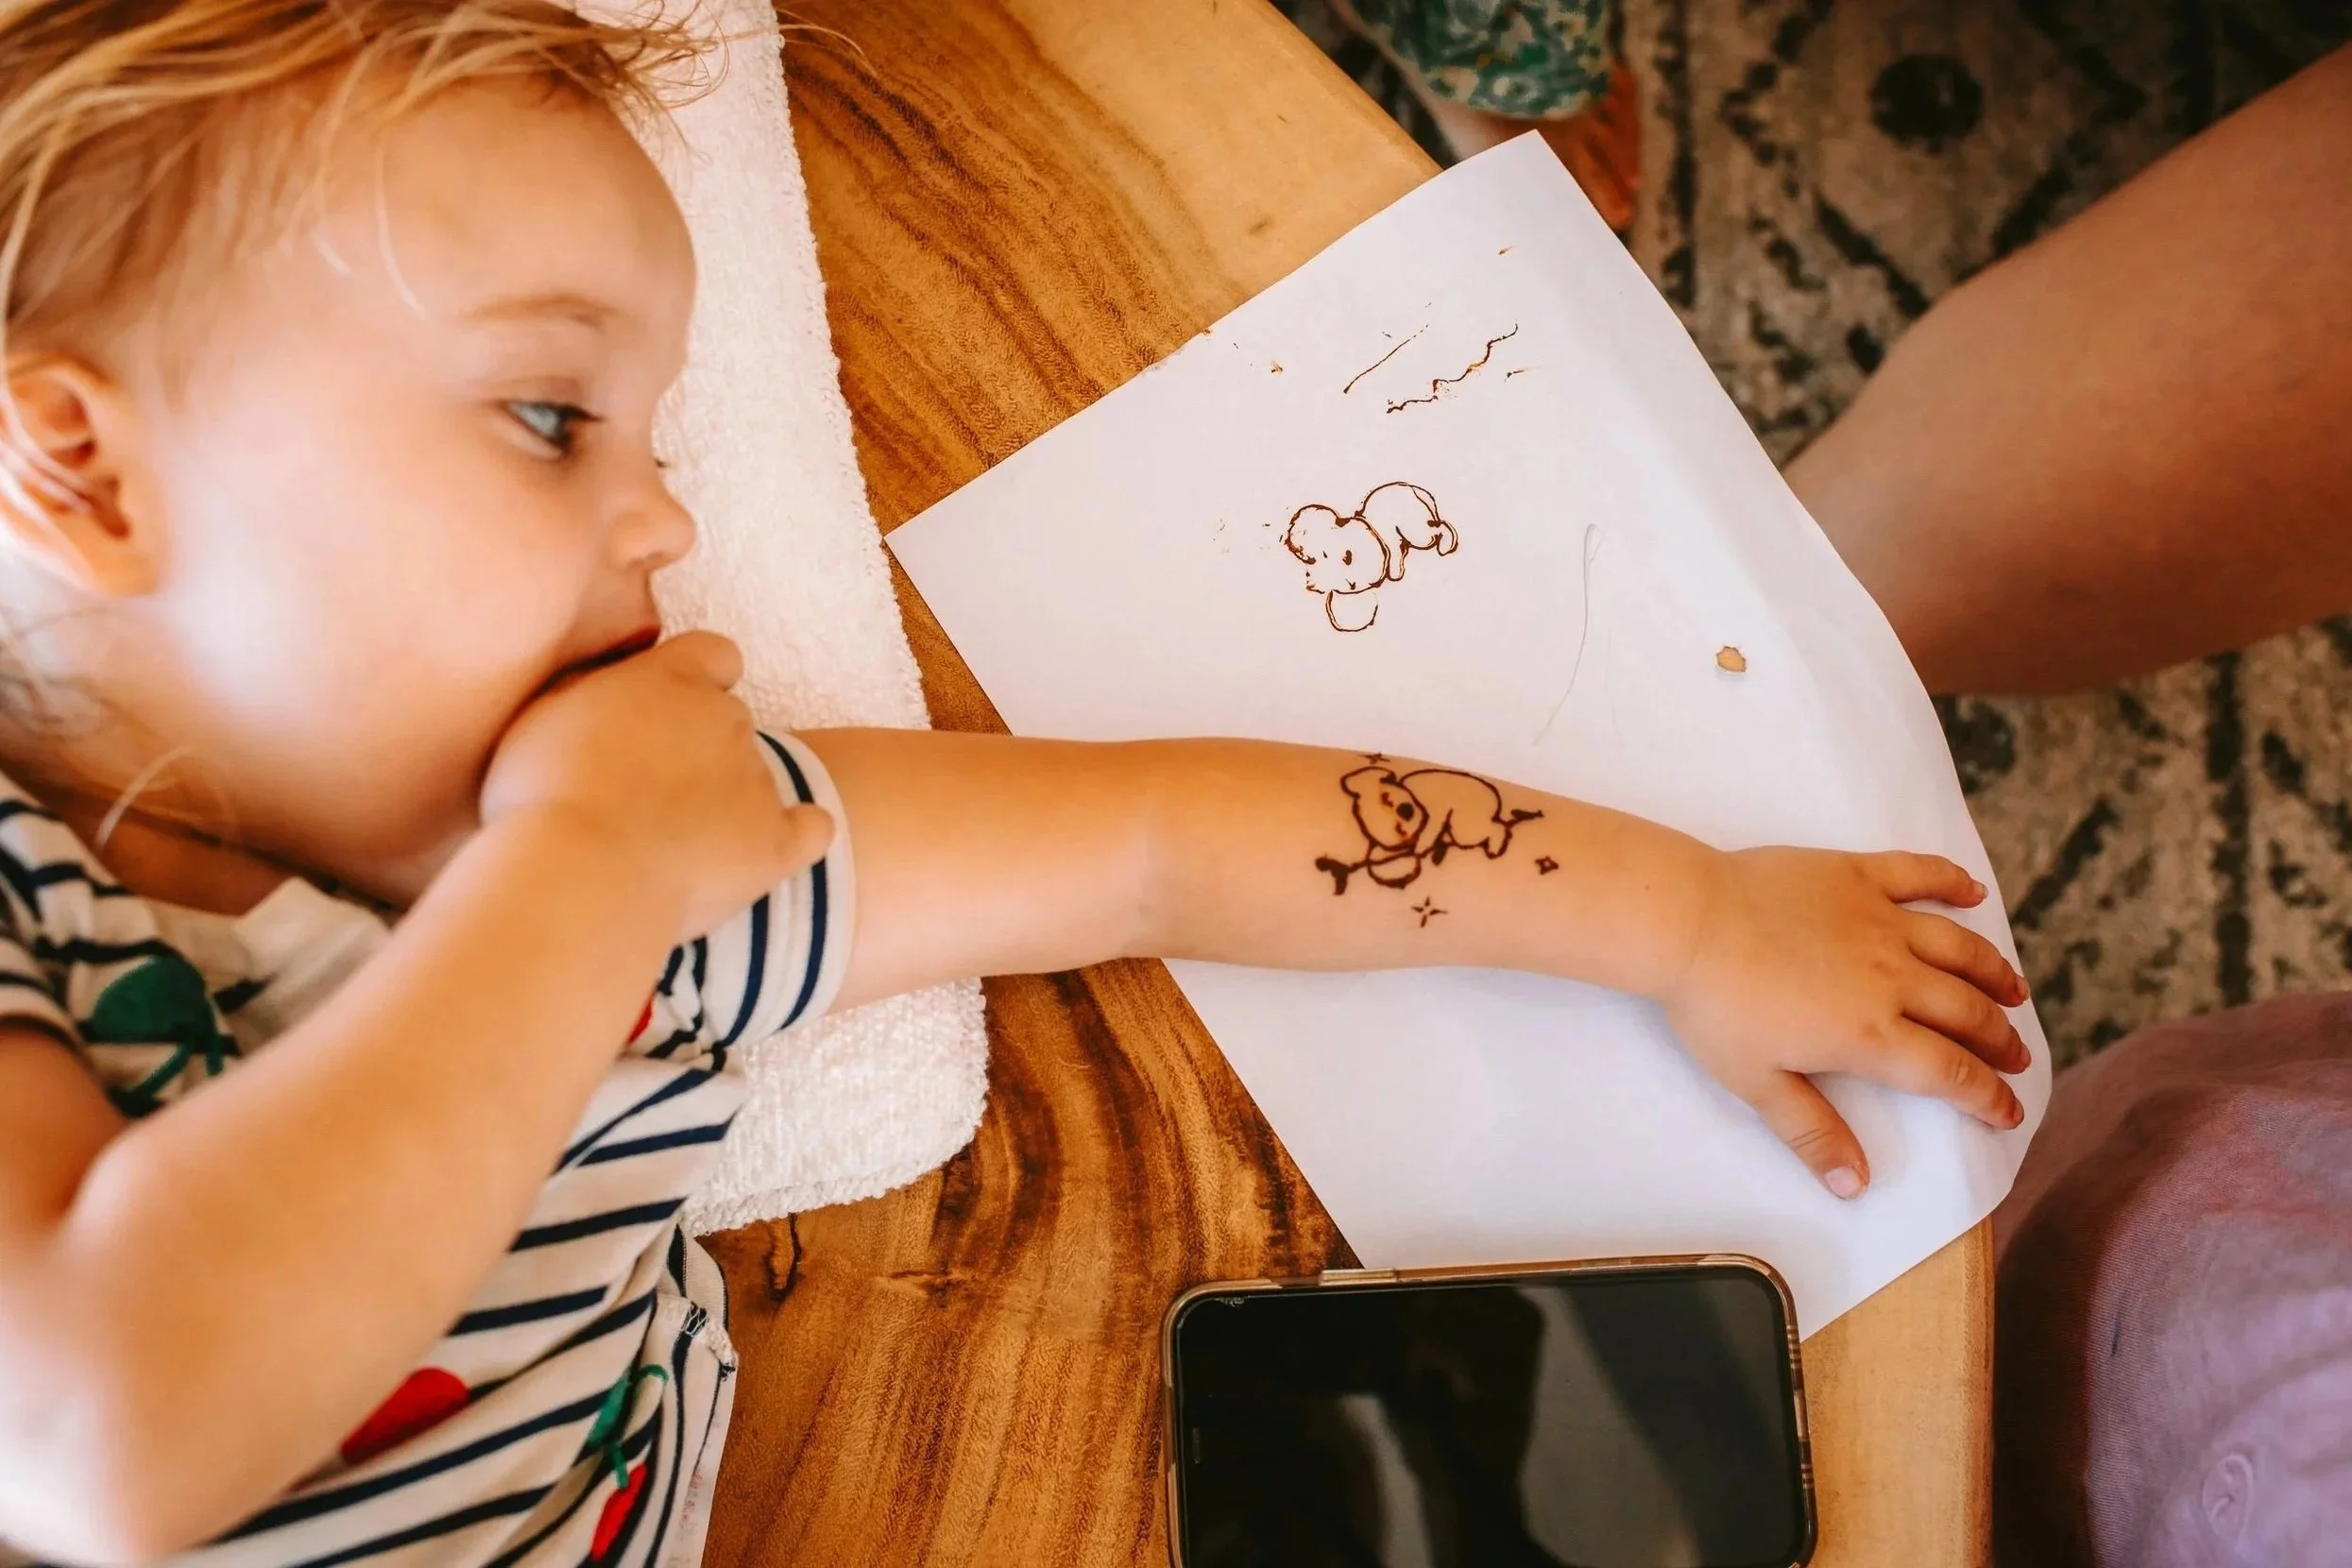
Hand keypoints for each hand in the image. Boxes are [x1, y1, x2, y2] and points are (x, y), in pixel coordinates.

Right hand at [480, 632, 833, 942]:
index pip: (713, 653)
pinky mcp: (773, 843)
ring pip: (756, 777)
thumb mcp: (544, 713)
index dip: (697, 679)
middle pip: (729, 720)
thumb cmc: (542, 793)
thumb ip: (589, 693)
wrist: (580, 871)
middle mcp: (727, 717)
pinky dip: (796, 836)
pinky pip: (811, 829)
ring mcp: (757, 780)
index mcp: (673, 678)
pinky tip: (767, 850)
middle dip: (697, 748)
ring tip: (664, 842)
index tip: (663, 710)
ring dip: (724, 800)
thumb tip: (602, 694)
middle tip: (643, 791)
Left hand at [1658, 847, 2029, 1198]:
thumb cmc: (1713, 1007)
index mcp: (1869, 1035)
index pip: (1949, 1073)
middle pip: (1966, 1013)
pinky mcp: (1854, 875)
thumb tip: (1853, 1187)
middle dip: (2000, 1041)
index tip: (2009, 1111)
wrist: (1685, 921)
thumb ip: (1811, 1132)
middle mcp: (1890, 977)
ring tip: (2014, 992)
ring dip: (1993, 973)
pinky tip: (1974, 893)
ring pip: (1958, 949)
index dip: (1987, 1097)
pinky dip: (1952, 882)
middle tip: (2016, 1057)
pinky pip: (1917, 875)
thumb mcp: (1757, 1083)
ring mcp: (1877, 920)